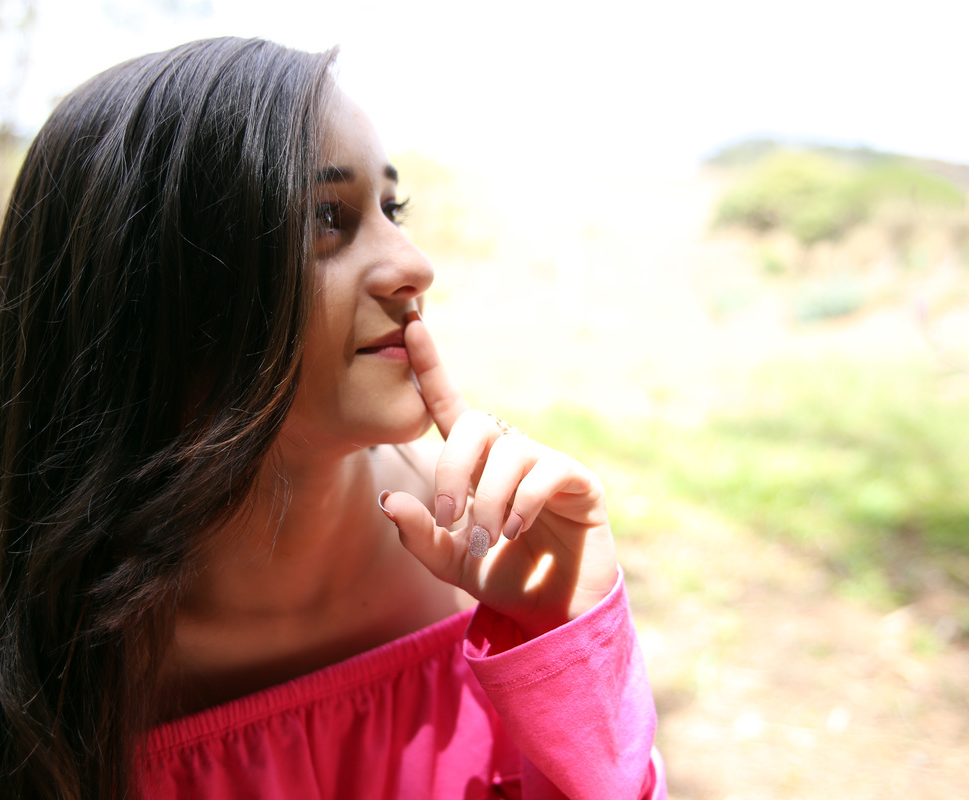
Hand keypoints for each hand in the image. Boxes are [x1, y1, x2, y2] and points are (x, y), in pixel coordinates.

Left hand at [379, 314, 619, 639]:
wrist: (552, 614)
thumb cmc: (501, 577)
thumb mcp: (448, 561)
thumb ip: (419, 533)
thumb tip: (389, 499)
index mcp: (475, 465)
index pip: (450, 406)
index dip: (431, 368)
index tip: (413, 327)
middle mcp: (510, 455)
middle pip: (475, 424)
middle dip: (453, 468)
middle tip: (449, 516)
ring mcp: (546, 465)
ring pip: (508, 452)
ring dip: (488, 498)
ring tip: (486, 537)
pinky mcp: (579, 482)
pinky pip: (546, 470)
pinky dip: (522, 502)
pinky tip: (515, 532)